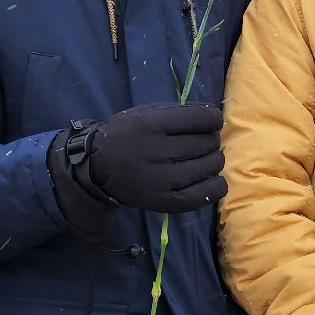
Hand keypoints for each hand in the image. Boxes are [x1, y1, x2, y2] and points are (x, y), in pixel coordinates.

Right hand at [80, 103, 226, 212]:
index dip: (213, 119)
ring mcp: (162, 179)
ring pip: (210, 166)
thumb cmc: (127, 135)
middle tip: (200, 143)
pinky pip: (204, 194)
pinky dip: (216, 186)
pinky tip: (212, 179)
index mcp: (151, 124)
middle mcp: (157, 151)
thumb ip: (178, 112)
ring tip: (203, 159)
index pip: (201, 119)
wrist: (99, 167)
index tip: (210, 123)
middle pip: (207, 143)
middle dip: (210, 140)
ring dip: (213, 160)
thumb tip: (215, 117)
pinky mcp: (165, 202)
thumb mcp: (145, 113)